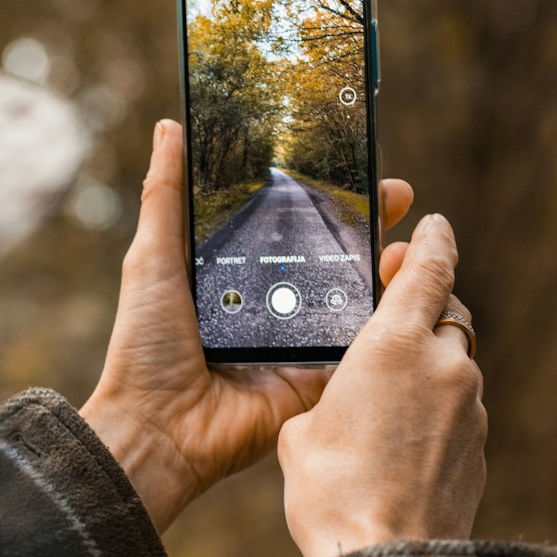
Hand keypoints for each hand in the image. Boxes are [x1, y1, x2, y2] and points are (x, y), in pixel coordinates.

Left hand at [81, 119, 413, 533]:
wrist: (158, 429)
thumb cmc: (146, 347)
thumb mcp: (152, 259)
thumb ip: (166, 196)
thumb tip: (170, 127)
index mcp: (236, 276)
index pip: (289, 224)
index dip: (323, 195)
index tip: (354, 164)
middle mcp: (272, 305)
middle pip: (331, 255)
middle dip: (368, 223)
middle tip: (398, 193)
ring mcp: (298, 343)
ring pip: (354, 298)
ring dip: (386, 268)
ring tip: (410, 238)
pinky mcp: (318, 379)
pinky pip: (360, 349)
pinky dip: (385, 324)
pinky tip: (410, 290)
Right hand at [278, 211, 486, 556]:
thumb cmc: (332, 492)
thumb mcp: (303, 430)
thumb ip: (327, 393)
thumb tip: (341, 401)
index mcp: (394, 344)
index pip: (428, 267)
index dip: (430, 240)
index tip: (431, 224)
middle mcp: (443, 366)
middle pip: (445, 315)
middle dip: (420, 311)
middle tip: (387, 317)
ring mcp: (469, 408)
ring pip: (452, 367)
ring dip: (424, 370)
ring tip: (378, 402)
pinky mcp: (478, 448)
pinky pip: (456, 411)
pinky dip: (432, 413)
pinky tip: (396, 445)